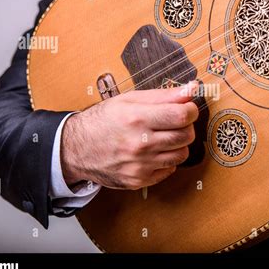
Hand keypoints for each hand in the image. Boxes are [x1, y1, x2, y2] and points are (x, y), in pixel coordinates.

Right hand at [60, 81, 198, 189]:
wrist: (75, 148)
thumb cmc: (103, 120)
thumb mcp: (129, 100)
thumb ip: (164, 95)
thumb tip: (192, 88)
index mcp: (137, 118)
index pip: (182, 116)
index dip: (190, 110)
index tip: (187, 108)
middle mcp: (140, 144)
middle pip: (186, 136)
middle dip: (186, 126)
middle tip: (174, 122)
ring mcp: (140, 165)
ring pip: (181, 154)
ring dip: (178, 144)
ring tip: (163, 136)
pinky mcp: (139, 180)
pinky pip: (170, 170)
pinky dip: (166, 160)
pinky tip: (154, 151)